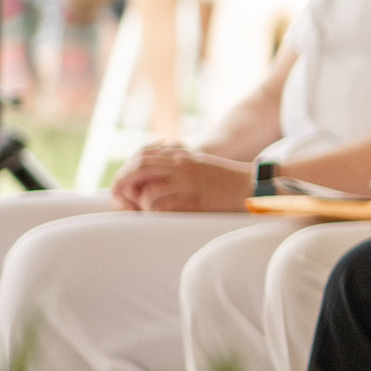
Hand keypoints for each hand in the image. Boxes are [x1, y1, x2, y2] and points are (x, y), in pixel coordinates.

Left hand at [111, 143, 248, 214]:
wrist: (252, 187)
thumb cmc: (225, 181)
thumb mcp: (197, 166)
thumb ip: (174, 167)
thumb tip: (145, 182)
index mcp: (182, 156)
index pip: (142, 155)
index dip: (125, 169)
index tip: (120, 184)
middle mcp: (182, 165)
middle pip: (139, 168)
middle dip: (122, 183)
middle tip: (118, 198)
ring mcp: (188, 182)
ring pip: (147, 190)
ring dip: (140, 203)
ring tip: (144, 210)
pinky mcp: (194, 200)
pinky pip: (162, 207)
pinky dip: (154, 213)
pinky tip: (160, 215)